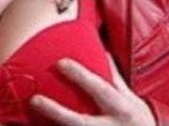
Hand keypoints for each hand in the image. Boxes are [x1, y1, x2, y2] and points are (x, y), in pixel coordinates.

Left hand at [30, 54, 155, 125]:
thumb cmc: (136, 119)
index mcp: (121, 109)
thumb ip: (114, 77)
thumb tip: (102, 50)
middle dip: (57, 112)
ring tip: (32, 115)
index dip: (80, 76)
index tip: (60, 62)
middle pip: (81, 122)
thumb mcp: (130, 97)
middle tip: (35, 100)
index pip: (99, 88)